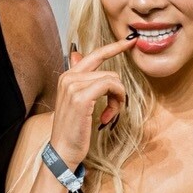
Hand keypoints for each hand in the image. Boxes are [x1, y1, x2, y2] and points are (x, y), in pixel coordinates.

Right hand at [48, 40, 133, 167]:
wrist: (62, 151)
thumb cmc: (72, 130)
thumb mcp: (76, 102)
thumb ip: (81, 79)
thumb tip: (78, 55)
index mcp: (67, 76)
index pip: (94, 55)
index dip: (114, 47)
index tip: (131, 41)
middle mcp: (68, 77)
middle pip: (108, 71)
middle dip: (118, 90)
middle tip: (117, 107)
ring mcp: (73, 86)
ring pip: (112, 79)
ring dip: (117, 99)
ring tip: (109, 115)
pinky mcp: (81, 97)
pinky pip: (111, 86)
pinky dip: (117, 100)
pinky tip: (108, 115)